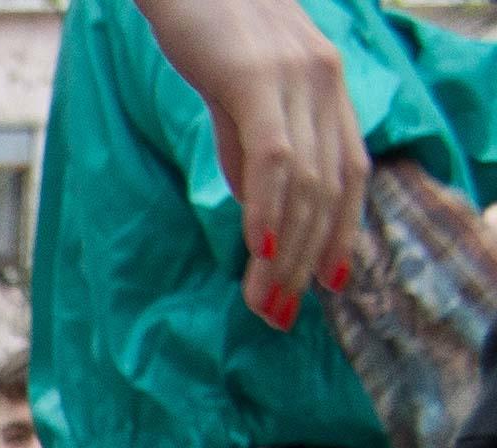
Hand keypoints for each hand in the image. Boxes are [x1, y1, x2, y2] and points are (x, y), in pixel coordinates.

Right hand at [134, 0, 366, 326]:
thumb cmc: (203, 25)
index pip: (350, 173)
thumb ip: (252, 143)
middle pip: (331, 189)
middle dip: (306, 260)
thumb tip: (256, 207)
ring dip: (284, 253)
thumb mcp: (236, 92)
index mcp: (328, 85)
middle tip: (279, 314)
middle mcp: (326, 82)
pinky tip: (254, 251)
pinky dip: (267, 211)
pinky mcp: (258, 78)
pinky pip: (272, 159)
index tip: (320, 287)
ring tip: (262, 301)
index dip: (340, 233)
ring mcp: (297, 78)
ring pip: (306, 183)